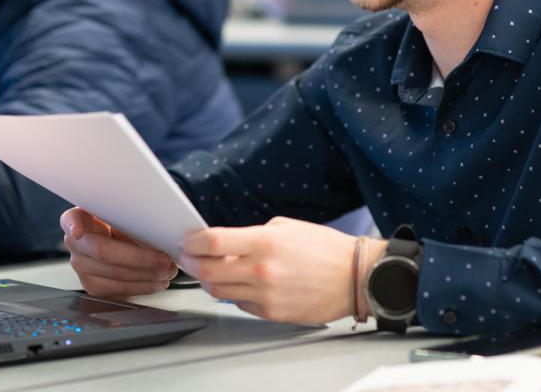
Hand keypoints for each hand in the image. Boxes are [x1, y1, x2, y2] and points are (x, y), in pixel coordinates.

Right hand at [60, 207, 178, 297]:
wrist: (114, 237)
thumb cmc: (120, 221)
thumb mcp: (123, 213)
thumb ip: (131, 218)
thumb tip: (158, 231)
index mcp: (79, 218)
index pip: (71, 219)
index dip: (73, 226)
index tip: (78, 232)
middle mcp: (75, 243)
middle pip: (104, 252)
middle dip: (140, 258)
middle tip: (164, 259)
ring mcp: (81, 266)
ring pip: (114, 276)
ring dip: (146, 276)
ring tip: (167, 272)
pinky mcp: (91, 285)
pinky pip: (118, 290)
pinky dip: (142, 287)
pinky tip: (156, 281)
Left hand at [178, 216, 386, 324]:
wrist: (354, 278)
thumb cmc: (324, 249)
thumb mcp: (285, 227)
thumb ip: (252, 235)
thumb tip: (226, 244)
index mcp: (265, 243)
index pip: (213, 242)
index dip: (192, 241)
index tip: (186, 240)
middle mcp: (262, 270)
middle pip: (207, 271)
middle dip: (192, 263)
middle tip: (189, 256)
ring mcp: (265, 295)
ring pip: (218, 291)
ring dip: (207, 279)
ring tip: (210, 269)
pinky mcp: (271, 313)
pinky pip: (239, 304)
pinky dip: (233, 293)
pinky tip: (239, 283)